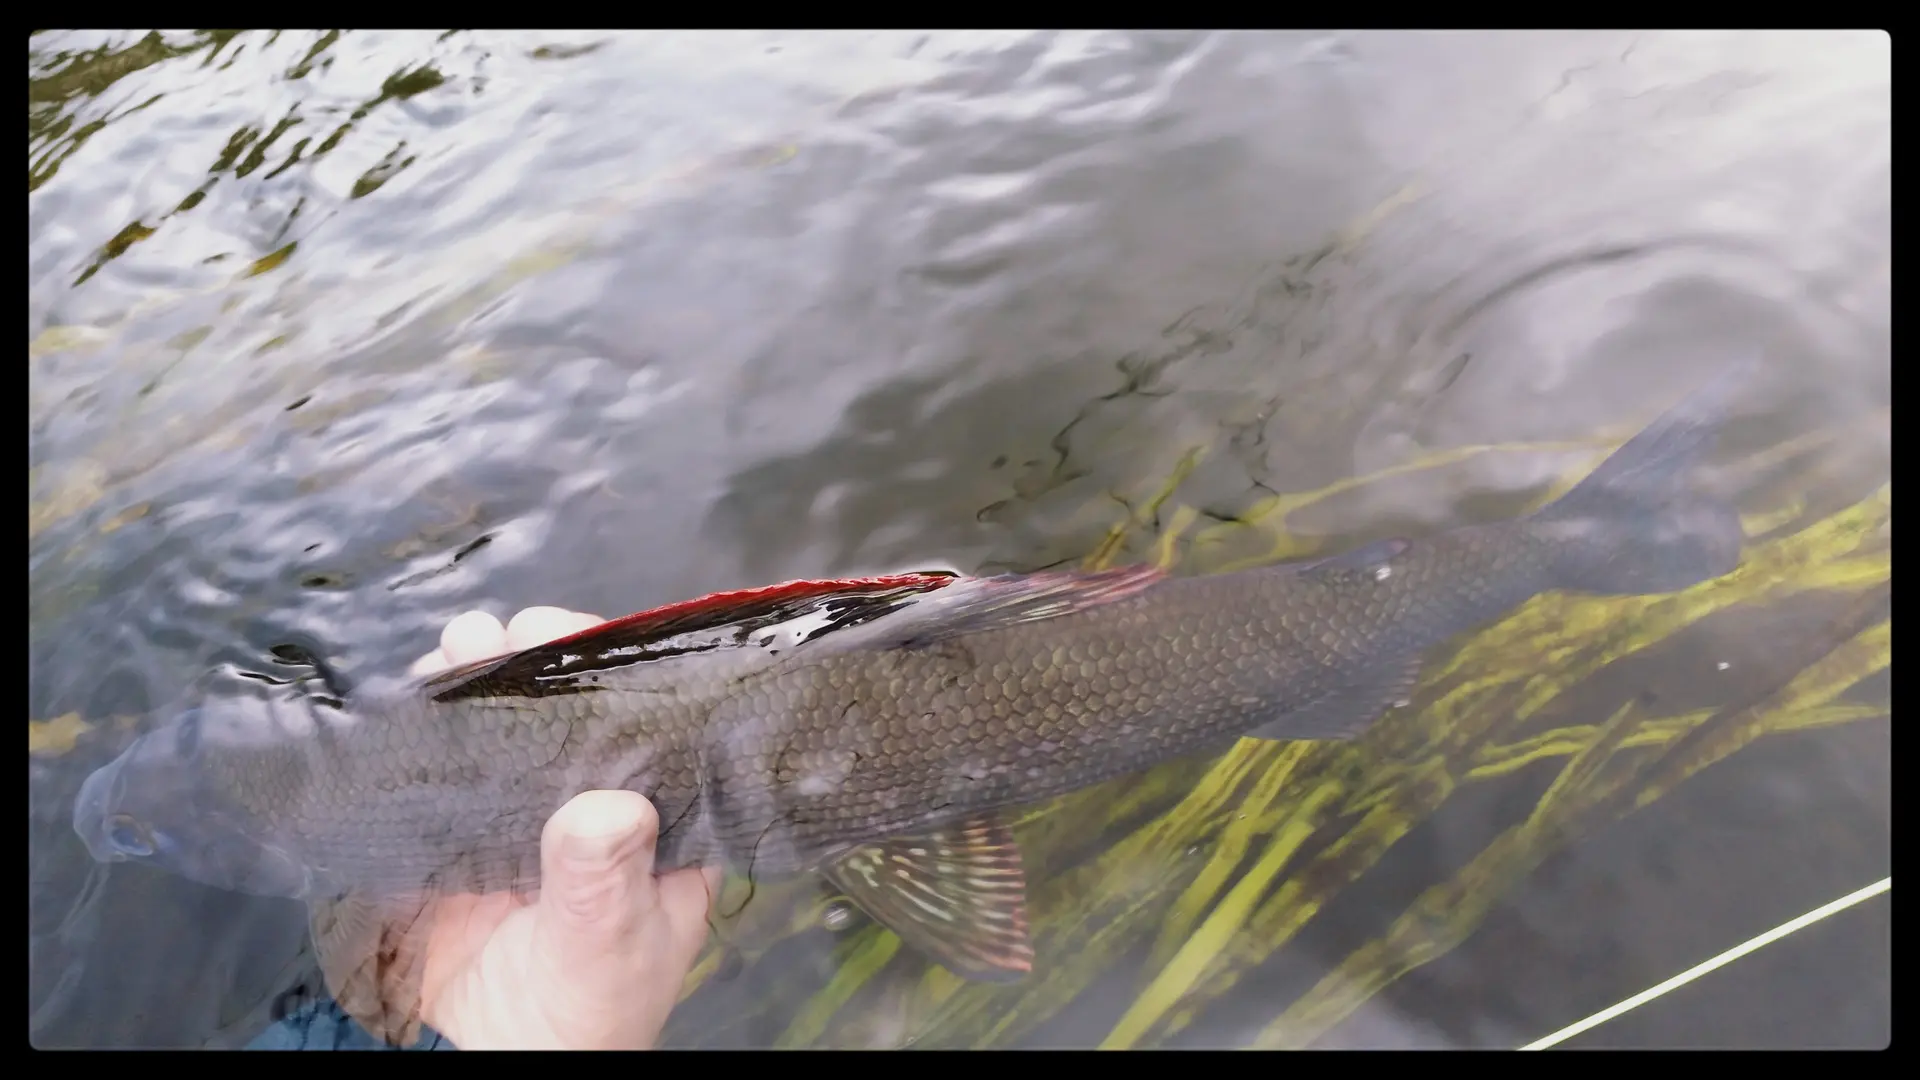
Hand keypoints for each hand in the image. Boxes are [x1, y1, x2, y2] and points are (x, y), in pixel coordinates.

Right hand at [408, 607, 720, 1049]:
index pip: (645, 722)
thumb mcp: (606, 944)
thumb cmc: (583, 1013)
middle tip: (502, 636)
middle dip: (535, 659)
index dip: (612, 672)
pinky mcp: (459, 829)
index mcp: (655, 818)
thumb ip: (604, 880)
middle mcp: (593, 799)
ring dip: (478, 677)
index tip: (573, 638)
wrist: (491, 1066)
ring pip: (505, 722)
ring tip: (457, 651)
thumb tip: (610, 808)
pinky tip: (413, 695)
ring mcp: (524, 808)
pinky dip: (425, 726)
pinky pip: (443, 765)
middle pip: (570, 706)